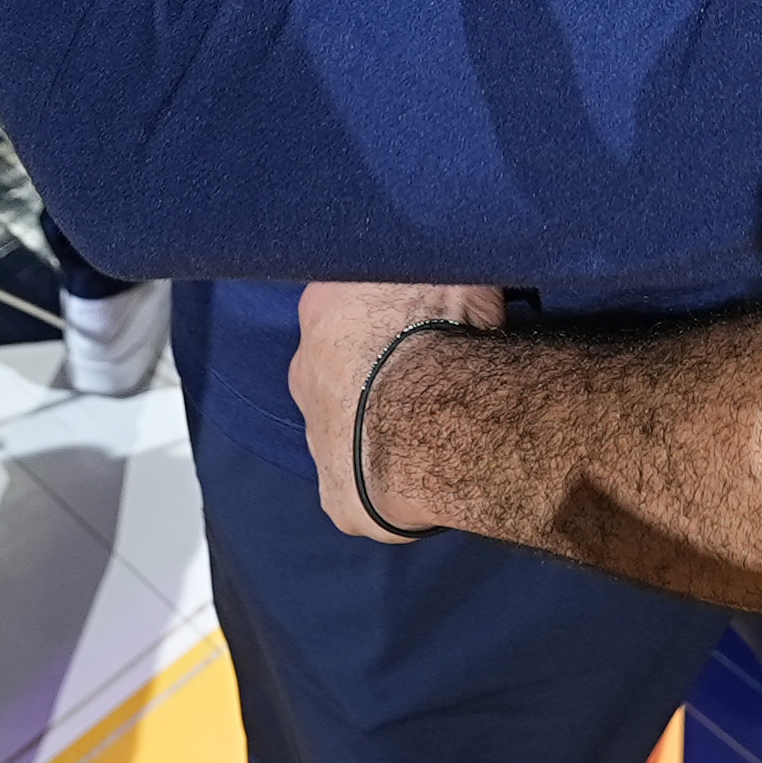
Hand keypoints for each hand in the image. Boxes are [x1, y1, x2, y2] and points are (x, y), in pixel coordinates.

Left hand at [293, 279, 506, 542]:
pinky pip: (364, 487)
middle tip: (431, 383)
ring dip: (382, 431)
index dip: (391, 319)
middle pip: (342, 371)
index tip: (426, 325)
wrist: (434, 418)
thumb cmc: (442, 333)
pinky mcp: (336, 495)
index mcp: (323, 307)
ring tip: (434, 433)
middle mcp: (304, 371)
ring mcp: (316, 436)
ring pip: (350, 430)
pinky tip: (427, 475)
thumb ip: (438, 268)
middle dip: (379, 377)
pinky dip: (391, 483)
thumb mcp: (451, 270)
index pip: (349, 307)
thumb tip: (457, 267)